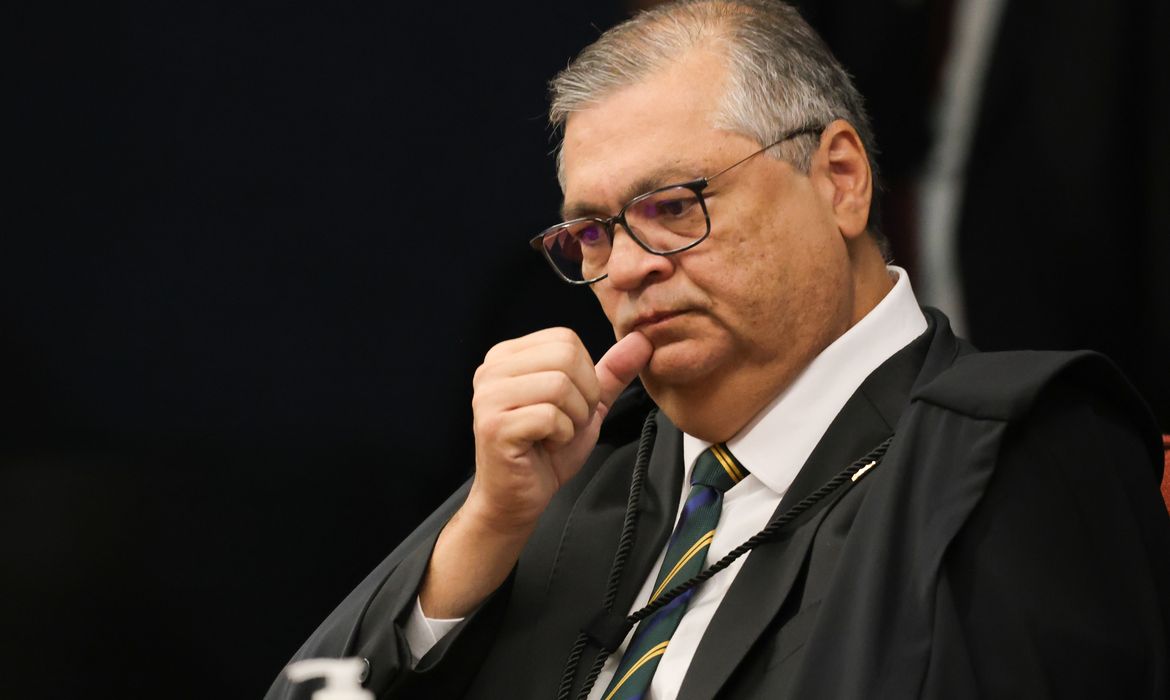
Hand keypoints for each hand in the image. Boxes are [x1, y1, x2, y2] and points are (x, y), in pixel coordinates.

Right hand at [419, 329, 651, 618]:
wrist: (518, 499)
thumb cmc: (546, 451)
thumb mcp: (586, 405)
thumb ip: (610, 372)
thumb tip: (641, 340)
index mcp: (508, 356)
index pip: (566, 339)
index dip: (585, 375)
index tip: (570, 404)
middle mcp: (492, 369)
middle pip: (565, 357)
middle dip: (582, 397)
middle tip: (565, 422)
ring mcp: (489, 396)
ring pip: (560, 386)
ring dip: (572, 418)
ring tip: (554, 434)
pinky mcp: (494, 425)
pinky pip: (550, 417)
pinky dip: (561, 436)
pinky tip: (544, 446)